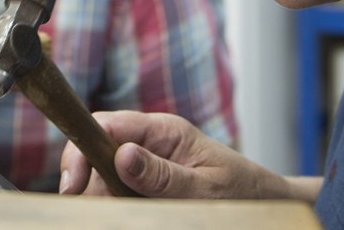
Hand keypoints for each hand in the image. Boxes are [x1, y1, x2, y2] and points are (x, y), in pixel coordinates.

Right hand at [60, 111, 295, 199]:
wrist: (269, 206)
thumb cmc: (245, 192)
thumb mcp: (207, 187)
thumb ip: (164, 175)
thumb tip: (121, 155)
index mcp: (164, 131)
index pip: (107, 125)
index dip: (82, 150)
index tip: (74, 186)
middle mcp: (149, 144)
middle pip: (96, 152)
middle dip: (86, 182)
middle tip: (87, 212)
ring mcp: (145, 166)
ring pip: (102, 180)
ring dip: (102, 201)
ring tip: (115, 217)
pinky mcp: (145, 189)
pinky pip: (117, 197)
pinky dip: (114, 210)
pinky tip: (121, 217)